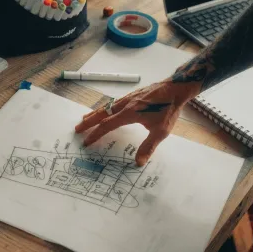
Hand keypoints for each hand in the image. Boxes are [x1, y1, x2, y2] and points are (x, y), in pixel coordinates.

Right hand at [75, 79, 198, 165]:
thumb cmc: (168, 109)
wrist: (175, 88)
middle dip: (88, 122)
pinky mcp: (132, 95)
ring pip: (106, 106)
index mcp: (129, 113)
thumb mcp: (160, 131)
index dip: (95, 134)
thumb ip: (148, 146)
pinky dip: (104, 107)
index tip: (86, 141)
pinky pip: (113, 102)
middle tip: (77, 128)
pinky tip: (106, 109)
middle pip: (101, 113)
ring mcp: (128, 98)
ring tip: (85, 119)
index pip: (107, 125)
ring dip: (94, 113)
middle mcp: (125, 104)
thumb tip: (138, 162)